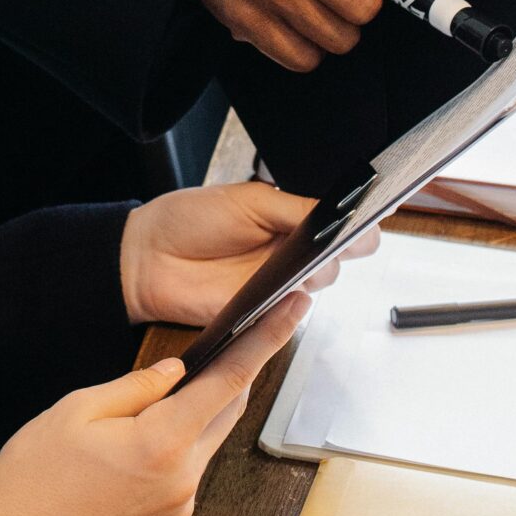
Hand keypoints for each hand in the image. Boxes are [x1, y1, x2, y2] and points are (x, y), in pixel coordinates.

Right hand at [0, 296, 308, 515]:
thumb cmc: (34, 473)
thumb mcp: (77, 409)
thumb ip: (137, 386)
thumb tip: (178, 370)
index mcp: (160, 444)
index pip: (229, 381)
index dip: (266, 342)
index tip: (294, 313)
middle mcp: (182, 482)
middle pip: (226, 413)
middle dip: (233, 375)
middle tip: (235, 339)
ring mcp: (179, 511)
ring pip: (205, 445)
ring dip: (197, 415)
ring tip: (160, 398)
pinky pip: (188, 476)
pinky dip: (178, 450)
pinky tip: (141, 444)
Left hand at [119, 178, 379, 324]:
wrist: (146, 256)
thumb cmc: (189, 219)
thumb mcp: (246, 201)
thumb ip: (293, 208)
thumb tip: (335, 214)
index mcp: (288, 222)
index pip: (338, 226)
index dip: (358, 225)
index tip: (369, 219)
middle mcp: (289, 256)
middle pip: (339, 258)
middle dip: (342, 248)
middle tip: (337, 239)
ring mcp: (276, 286)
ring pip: (319, 285)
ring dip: (317, 272)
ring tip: (304, 258)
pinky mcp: (260, 314)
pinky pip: (289, 313)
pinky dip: (293, 301)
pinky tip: (288, 287)